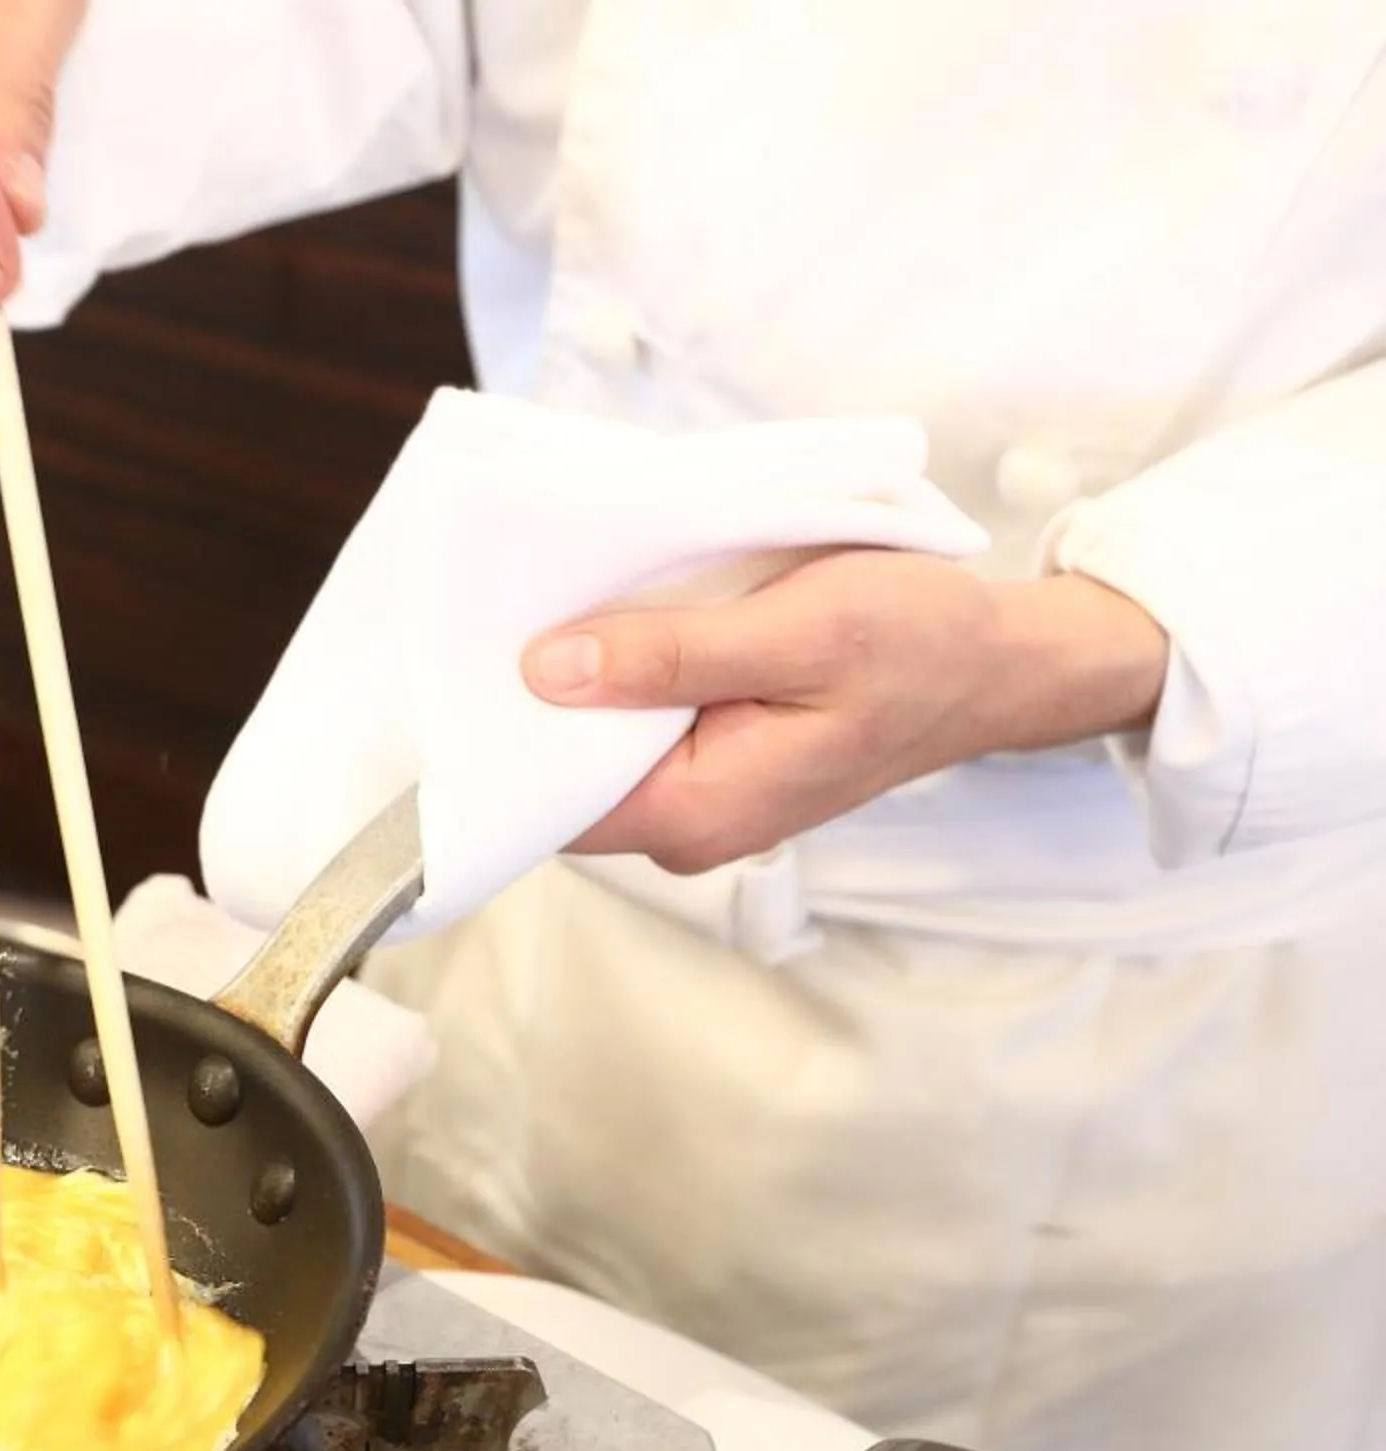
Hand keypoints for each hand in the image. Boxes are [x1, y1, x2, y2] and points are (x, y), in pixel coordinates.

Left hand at [520, 553, 1170, 873]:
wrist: (1003, 664)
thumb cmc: (922, 641)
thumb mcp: (797, 629)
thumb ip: (671, 656)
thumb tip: (547, 671)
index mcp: (698, 811)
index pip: (548, 800)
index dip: (500, 730)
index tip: (471, 653)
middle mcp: (688, 827)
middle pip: (562, 773)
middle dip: (530, 697)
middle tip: (507, 603)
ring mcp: (701, 801)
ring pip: (597, 747)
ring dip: (578, 680)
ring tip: (556, 600)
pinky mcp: (714, 764)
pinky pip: (637, 729)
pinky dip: (622, 677)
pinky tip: (614, 622)